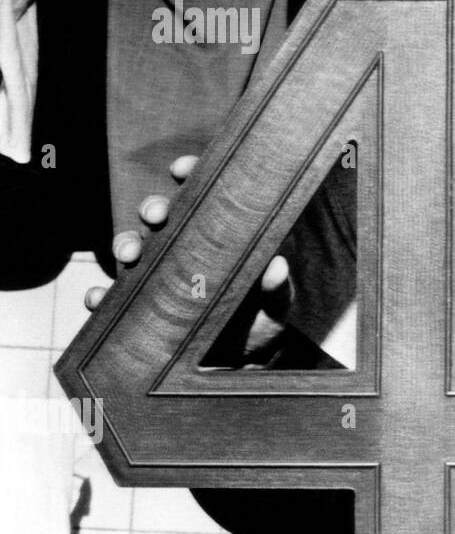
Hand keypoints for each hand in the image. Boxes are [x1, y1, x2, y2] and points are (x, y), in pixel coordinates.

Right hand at [84, 155, 292, 357]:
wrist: (245, 364)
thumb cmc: (263, 323)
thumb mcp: (276, 307)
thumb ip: (277, 289)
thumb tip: (277, 266)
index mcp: (216, 236)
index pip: (200, 196)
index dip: (188, 175)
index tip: (181, 169)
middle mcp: (183, 249)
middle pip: (160, 217)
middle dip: (153, 208)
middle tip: (157, 216)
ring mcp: (159, 277)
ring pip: (132, 248)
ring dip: (125, 245)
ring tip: (129, 256)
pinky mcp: (141, 308)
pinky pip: (113, 298)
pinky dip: (100, 295)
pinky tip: (99, 297)